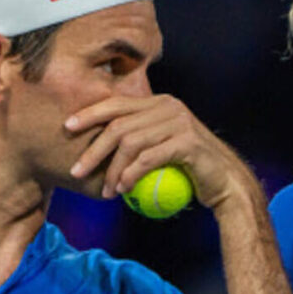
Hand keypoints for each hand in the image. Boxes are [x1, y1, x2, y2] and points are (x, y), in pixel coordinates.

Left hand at [65, 94, 258, 210]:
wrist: (226, 182)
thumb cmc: (188, 169)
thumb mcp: (160, 146)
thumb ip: (138, 140)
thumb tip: (99, 145)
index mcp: (159, 103)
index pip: (117, 104)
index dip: (90, 113)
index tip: (67, 128)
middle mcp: (169, 107)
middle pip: (119, 125)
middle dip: (93, 149)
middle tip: (77, 170)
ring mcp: (179, 122)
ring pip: (131, 142)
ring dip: (112, 169)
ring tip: (106, 190)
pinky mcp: (187, 142)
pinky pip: (149, 158)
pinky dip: (131, 174)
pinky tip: (123, 189)